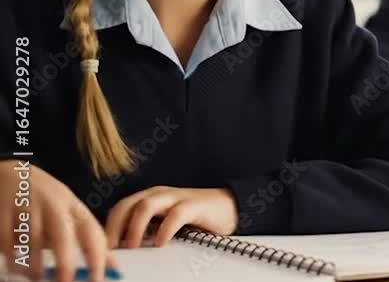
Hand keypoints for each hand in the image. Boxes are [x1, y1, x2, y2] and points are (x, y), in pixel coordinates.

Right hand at [0, 160, 111, 281]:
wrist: (11, 172)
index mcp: (73, 206)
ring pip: (32, 241)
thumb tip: (110, 265)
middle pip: (62, 235)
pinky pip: (8, 240)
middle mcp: (53, 206)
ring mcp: (28, 208)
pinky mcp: (4, 213)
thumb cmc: (44, 198)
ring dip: (34, 265)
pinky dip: (12, 257)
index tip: (99, 277)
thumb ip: (87, 237)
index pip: (92, 232)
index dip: (98, 256)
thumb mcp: (69, 210)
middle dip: (65, 262)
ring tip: (37, 278)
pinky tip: (17, 267)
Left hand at [105, 186, 237, 248]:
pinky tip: (160, 243)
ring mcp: (176, 197)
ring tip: (132, 246)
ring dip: (134, 228)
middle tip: (110, 250)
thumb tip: (121, 252)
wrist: (229, 208)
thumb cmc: (195, 219)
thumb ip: (145, 232)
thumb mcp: (163, 225)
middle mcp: (159, 195)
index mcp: (148, 199)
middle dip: (113, 228)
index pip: (119, 210)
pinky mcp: (195, 205)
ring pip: (145, 206)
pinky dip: (165, 230)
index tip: (99, 250)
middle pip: (126, 206)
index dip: (106, 229)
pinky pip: (176, 214)